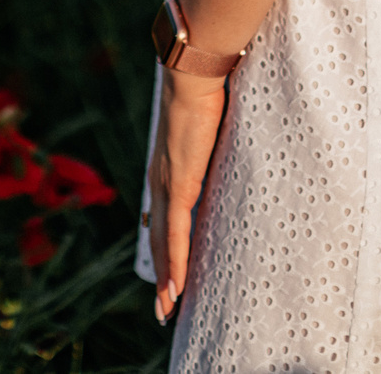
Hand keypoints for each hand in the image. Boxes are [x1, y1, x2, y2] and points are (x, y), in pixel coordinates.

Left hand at [146, 65, 227, 323]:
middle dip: (162, 272)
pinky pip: (176, 232)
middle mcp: (160, 178)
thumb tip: (222, 136)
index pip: (162, 215)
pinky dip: (175, 262)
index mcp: (165, 166)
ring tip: (167, 309)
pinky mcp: (178, 183)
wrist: (192, 71)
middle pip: (158, 235)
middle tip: (164, 306)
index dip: (163, 245)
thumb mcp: (208, 124)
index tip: (165, 270)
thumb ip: (211, 140)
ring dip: (166, 278)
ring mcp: (166, 182)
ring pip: (163, 242)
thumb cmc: (204, 88)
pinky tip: (175, 286)